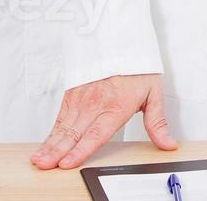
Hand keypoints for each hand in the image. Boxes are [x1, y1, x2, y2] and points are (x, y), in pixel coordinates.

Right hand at [30, 73, 175, 169]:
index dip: (80, 150)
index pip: (95, 134)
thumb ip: (157, 123)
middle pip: (73, 134)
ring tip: (38, 159)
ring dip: (49, 144)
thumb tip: (168, 144)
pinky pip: (59, 118)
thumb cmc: (137, 69)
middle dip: (57, 152)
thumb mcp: (154, 94)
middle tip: (44, 165)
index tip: (67, 163)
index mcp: (115, 107)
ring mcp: (80, 100)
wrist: (121, 41)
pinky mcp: (71, 95)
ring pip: (62, 127)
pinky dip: (50, 133)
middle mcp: (95, 104)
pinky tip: (44, 145)